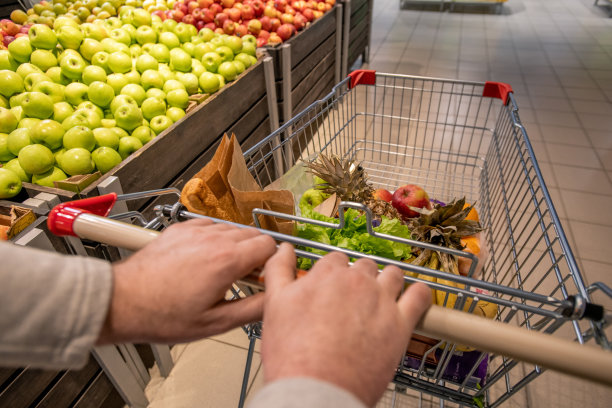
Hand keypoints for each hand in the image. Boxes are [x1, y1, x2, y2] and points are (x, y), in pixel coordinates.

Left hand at [97, 218, 276, 343]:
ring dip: (235, 245)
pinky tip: (204, 258)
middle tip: (244, 277)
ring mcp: (195, 231)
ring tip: (221, 270)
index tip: (264, 276)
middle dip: (255, 254)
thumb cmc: (162, 315)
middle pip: (254, 234)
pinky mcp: (180, 228)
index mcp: (226, 261)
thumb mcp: (215, 322)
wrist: (123, 302)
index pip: (269, 245)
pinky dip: (214, 238)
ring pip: (232, 229)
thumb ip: (253, 309)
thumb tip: (275, 300)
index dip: (271, 261)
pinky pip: (210, 225)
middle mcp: (213, 239)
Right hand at [261, 244, 430, 406]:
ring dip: (389, 282)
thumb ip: (279, 270)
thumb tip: (284, 249)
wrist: (317, 389)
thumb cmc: (294, 355)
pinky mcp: (401, 323)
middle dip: (360, 279)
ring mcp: (381, 300)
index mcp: (327, 274)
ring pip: (393, 275)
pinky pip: (420, 296)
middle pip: (364, 266)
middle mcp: (357, 281)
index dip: (334, 274)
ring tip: (382, 298)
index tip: (333, 288)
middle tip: (353, 301)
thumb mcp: (274, 305)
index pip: (336, 260)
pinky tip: (414, 298)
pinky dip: (420, 294)